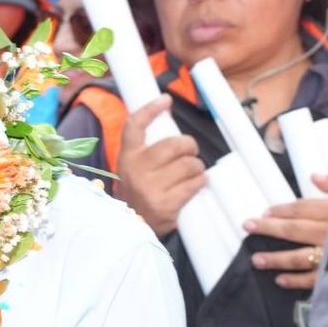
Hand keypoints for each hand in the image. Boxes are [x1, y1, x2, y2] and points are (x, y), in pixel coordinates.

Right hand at [113, 95, 206, 238]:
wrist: (132, 227)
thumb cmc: (138, 193)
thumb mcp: (132, 169)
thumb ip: (146, 150)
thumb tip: (167, 119)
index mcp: (127, 157)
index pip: (134, 126)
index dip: (150, 109)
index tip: (166, 100)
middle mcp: (136, 170)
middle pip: (174, 144)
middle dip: (189, 146)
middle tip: (190, 152)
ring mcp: (150, 187)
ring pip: (189, 164)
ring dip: (197, 167)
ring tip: (192, 173)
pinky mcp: (166, 204)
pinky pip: (195, 184)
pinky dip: (200, 182)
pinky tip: (196, 184)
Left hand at [247, 173, 327, 290]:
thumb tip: (314, 177)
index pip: (303, 207)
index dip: (282, 209)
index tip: (264, 211)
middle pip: (294, 228)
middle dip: (269, 228)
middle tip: (247, 227)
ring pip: (299, 256)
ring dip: (276, 258)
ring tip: (256, 259)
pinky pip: (315, 279)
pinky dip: (296, 280)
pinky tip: (280, 281)